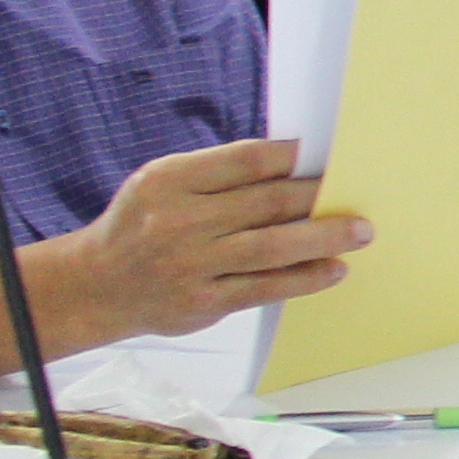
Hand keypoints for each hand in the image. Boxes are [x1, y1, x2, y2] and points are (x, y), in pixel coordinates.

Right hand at [42, 139, 368, 344]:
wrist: (96, 285)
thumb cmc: (144, 223)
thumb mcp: (163, 184)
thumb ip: (218, 174)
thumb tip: (295, 162)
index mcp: (169, 181)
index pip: (246, 161)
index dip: (294, 157)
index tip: (332, 154)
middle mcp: (178, 222)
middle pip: (267, 203)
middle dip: (319, 196)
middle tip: (360, 190)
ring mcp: (190, 265)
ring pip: (273, 247)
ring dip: (325, 237)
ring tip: (361, 231)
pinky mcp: (203, 303)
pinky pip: (265, 287)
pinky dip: (305, 278)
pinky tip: (334, 269)